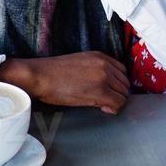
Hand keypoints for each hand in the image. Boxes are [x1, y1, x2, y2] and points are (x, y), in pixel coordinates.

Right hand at [0, 53, 128, 114]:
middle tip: (105, 101)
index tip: (110, 91)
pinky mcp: (100, 91)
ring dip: (115, 102)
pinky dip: (113, 109)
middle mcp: (105, 65)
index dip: (117, 84)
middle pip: (125, 84)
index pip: (123, 72)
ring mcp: (103, 77)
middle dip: (117, 94)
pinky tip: (102, 108)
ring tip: (102, 105)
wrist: (40, 76)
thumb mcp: (79, 64)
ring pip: (124, 95)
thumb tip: (105, 86)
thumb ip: (96, 70)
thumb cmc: (53, 73)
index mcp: (100, 56)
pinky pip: (118, 103)